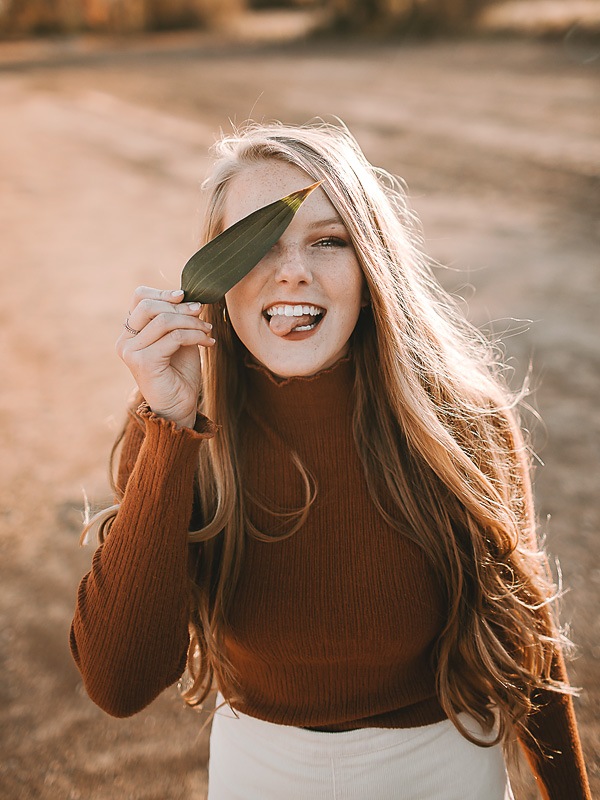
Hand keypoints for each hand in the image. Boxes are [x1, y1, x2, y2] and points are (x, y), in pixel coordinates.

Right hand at [117, 286, 214, 428]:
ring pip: (164, 320)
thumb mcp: (179, 339)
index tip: (186, 297)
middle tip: (201, 314)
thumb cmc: (179, 374)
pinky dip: (195, 336)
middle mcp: (125, 341)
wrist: (179, 407)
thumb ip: (178, 319)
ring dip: (192, 322)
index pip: (140, 298)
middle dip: (180, 307)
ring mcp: (132, 352)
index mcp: (130, 333)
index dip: (164, 293)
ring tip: (208, 331)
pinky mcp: (144, 362)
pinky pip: (174, 337)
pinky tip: (208, 343)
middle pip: (149, 305)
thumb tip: (189, 297)